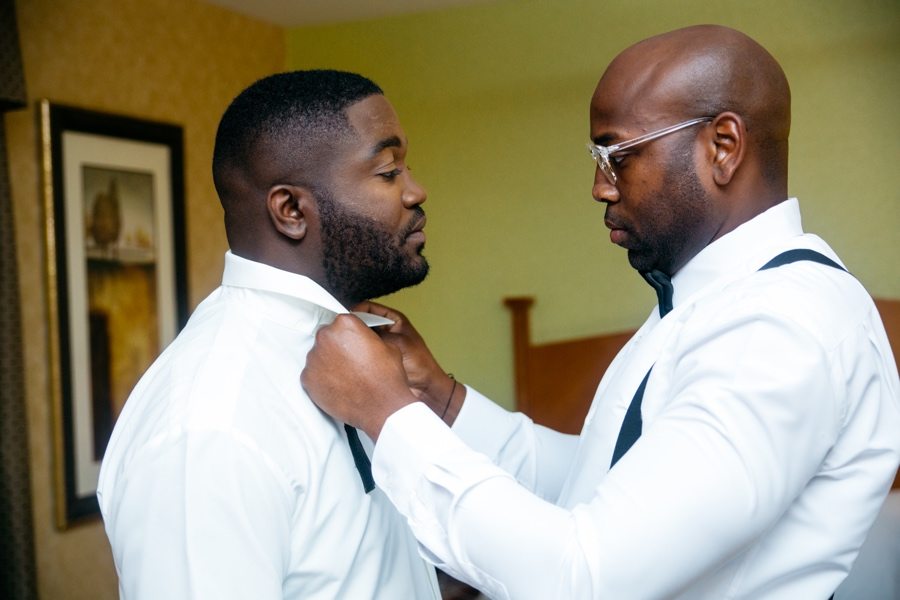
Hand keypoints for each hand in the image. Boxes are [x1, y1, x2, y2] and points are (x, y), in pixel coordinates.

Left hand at [301, 314, 417, 439]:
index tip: (353, 342)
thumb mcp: (387, 345)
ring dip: (328, 362)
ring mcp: (314, 359)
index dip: (350, 334)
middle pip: (327, 336)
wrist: (382, 406)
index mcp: (345, 324)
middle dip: (336, 346)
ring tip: (345, 376)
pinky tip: (337, 386)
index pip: (342, 322)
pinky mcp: (307, 379)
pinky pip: (312, 374)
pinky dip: (321, 379)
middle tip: (350, 360)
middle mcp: (326, 337)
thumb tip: (363, 340)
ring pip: (318, 356)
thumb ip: (368, 337)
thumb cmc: (386, 378)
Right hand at [354, 301, 458, 413]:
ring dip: (355, 343)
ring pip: (361, 339)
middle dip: (353, 328)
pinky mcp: (376, 358)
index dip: (356, 312)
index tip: (345, 320)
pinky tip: (352, 359)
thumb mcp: (399, 344)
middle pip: (362, 323)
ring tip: (347, 347)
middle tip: (343, 334)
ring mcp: (380, 344)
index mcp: (393, 319)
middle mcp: (385, 330)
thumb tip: (358, 331)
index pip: (368, 308)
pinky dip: (356, 355)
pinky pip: (362, 353)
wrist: (426, 388)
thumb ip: (379, 335)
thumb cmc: (421, 365)